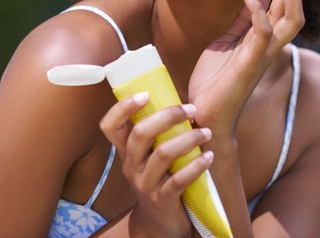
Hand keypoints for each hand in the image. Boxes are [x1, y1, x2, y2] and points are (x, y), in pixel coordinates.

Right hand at [100, 93, 212, 237]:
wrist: (160, 224)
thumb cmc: (159, 180)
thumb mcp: (148, 159)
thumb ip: (156, 136)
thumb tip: (180, 103)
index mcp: (125, 152)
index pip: (110, 126)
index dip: (122, 108)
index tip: (144, 94)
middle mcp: (131, 166)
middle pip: (140, 134)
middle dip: (167, 116)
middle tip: (191, 109)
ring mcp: (145, 184)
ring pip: (162, 154)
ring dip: (187, 139)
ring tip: (206, 132)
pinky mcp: (162, 200)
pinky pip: (179, 180)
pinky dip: (196, 166)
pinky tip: (209, 157)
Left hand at [188, 0, 318, 134]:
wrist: (206, 114)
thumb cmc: (215, 81)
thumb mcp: (225, 43)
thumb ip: (241, 22)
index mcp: (264, 35)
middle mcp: (270, 43)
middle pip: (296, 3)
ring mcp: (263, 53)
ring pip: (289, 18)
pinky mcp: (250, 64)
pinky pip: (261, 35)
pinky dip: (257, 13)